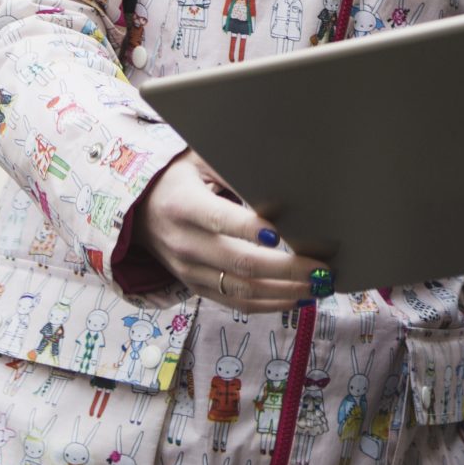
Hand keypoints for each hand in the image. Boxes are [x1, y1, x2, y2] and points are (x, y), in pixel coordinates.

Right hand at [137, 152, 329, 311]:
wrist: (140, 210)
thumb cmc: (180, 177)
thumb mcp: (199, 160)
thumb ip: (232, 167)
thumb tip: (277, 175)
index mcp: (183, 205)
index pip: (220, 220)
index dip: (250, 229)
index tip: (282, 234)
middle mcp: (184, 243)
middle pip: (239, 262)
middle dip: (286, 269)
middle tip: (322, 269)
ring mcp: (189, 271)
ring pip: (241, 290)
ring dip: (284, 292)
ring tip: (319, 286)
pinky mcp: (196, 288)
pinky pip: (235, 303)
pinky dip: (269, 304)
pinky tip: (297, 298)